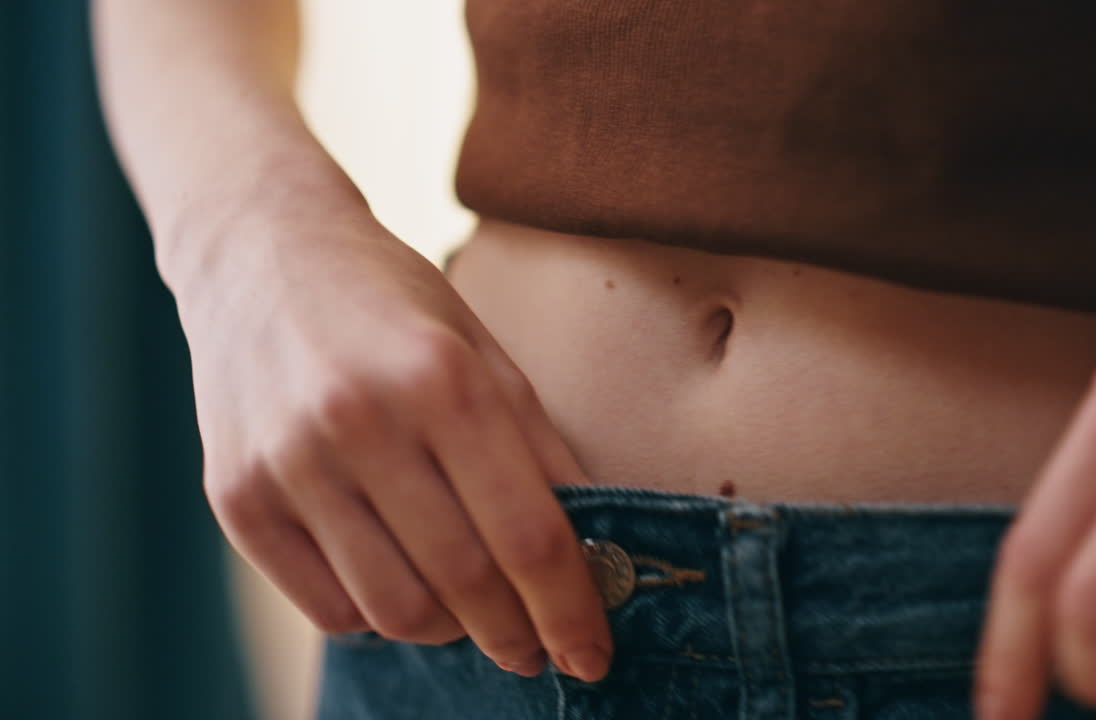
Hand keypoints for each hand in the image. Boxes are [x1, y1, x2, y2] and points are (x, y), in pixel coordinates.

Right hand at [177, 204, 611, 680]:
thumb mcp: (483, 350)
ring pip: (395, 610)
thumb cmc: (391, 303)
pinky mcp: (236, 497)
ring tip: (468, 611)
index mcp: (442, 379)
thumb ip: (539, 448)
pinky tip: (400, 583)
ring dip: (450, 631)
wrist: (260, 252)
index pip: (529, 534)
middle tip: (537, 646)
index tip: (592, 654)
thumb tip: (591, 550)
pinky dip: (378, 617)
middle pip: (465, 582)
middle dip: (517, 635)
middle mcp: (360, 421)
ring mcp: (288, 463)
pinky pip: (328, 609)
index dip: (571, 609)